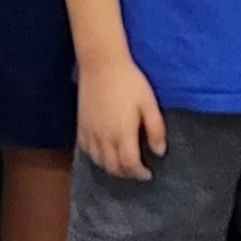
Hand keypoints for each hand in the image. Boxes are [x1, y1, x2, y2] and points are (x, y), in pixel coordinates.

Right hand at [77, 56, 166, 180]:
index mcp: (122, 133)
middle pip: (113, 167)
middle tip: (138, 171)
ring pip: (98, 162)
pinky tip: (105, 154)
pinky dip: (97, 158)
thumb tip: (159, 152)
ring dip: (111, 168)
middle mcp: (103, 138)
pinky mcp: (81, 126)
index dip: (139, 173)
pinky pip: (87, 151)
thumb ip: (155, 129)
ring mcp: (90, 133)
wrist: (101, 66)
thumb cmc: (130, 83)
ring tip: (124, 165)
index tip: (148, 173)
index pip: (129, 164)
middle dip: (126, 174)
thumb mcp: (149, 104)